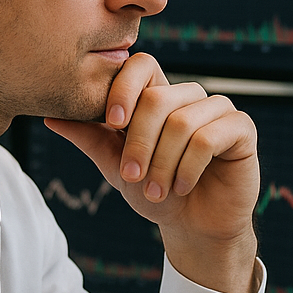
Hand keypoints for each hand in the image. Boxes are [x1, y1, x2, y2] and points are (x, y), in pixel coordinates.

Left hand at [45, 53, 259, 292]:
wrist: (193, 228)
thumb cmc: (156, 193)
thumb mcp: (115, 166)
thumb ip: (89, 138)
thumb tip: (50, 115)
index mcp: (160, 96)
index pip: (142, 64)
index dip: (124, 88)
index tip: (111, 124)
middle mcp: (190, 97)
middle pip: (158, 98)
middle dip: (139, 143)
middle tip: (131, 176)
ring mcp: (219, 110)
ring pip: (182, 121)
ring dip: (163, 163)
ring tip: (158, 191)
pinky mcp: (242, 128)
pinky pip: (210, 137)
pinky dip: (189, 167)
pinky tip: (183, 186)